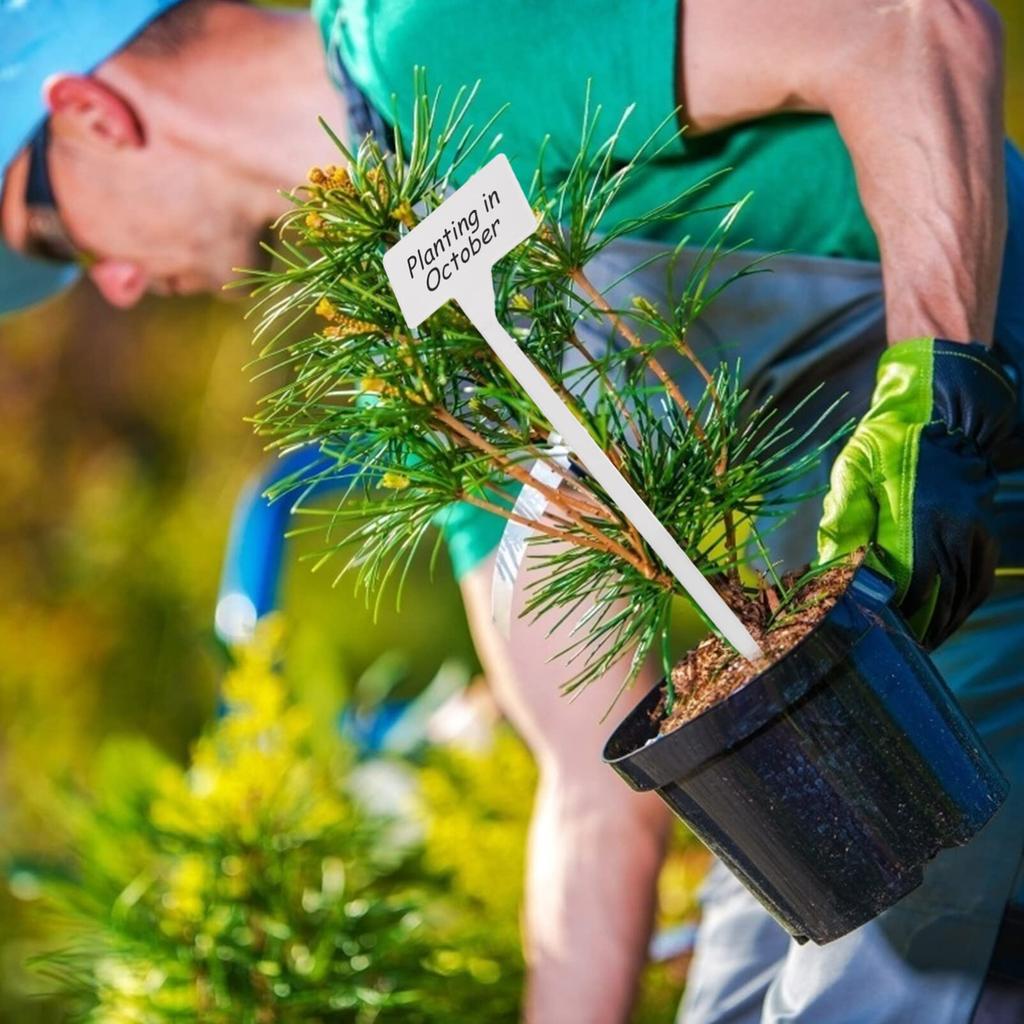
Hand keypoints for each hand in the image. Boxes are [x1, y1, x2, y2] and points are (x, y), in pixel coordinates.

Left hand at [817, 338, 1017, 648]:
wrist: (940, 414)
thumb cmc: (886, 445)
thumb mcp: (851, 475)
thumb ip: (841, 522)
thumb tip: (826, 567)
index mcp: (917, 525)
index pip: (905, 592)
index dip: (887, 621)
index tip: (868, 639)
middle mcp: (952, 537)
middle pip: (933, 605)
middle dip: (910, 633)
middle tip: (884, 655)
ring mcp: (974, 539)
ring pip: (957, 602)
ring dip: (935, 627)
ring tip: (910, 648)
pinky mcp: (985, 538)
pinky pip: (975, 587)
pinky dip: (957, 610)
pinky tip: (939, 623)